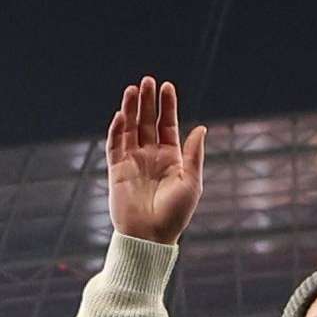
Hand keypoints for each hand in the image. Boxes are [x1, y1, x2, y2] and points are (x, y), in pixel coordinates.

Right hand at [104, 78, 206, 244]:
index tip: (167, 87)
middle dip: (147, 101)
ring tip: (133, 89)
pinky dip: (117, 130)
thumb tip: (200, 127)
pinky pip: (115, 145)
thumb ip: (193, 154)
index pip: (167, 125)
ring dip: (131, 109)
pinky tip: (122, 114)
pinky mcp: (116, 170)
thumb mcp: (191, 182)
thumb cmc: (174, 214)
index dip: (167, 106)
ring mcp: (132, 162)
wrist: (150, 236)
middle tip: (147, 80)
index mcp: (170, 158)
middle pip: (147, 122)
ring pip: (130, 129)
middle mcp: (150, 156)